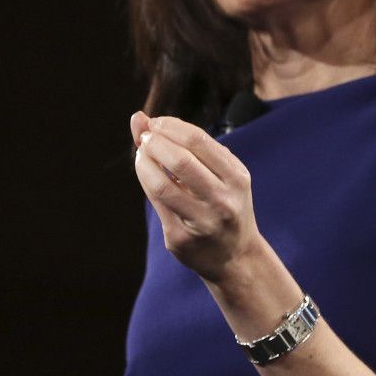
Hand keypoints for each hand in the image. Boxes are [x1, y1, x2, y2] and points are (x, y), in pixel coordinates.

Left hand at [131, 111, 262, 282]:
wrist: (235, 256)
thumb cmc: (223, 203)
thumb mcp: (219, 172)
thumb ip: (185, 144)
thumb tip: (138, 118)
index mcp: (237, 177)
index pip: (198, 141)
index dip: (169, 127)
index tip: (154, 124)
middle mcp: (223, 200)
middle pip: (180, 161)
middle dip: (154, 143)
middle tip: (144, 139)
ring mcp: (202, 222)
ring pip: (162, 185)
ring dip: (143, 164)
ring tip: (141, 155)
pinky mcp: (181, 238)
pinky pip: (156, 204)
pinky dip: (147, 182)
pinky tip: (147, 175)